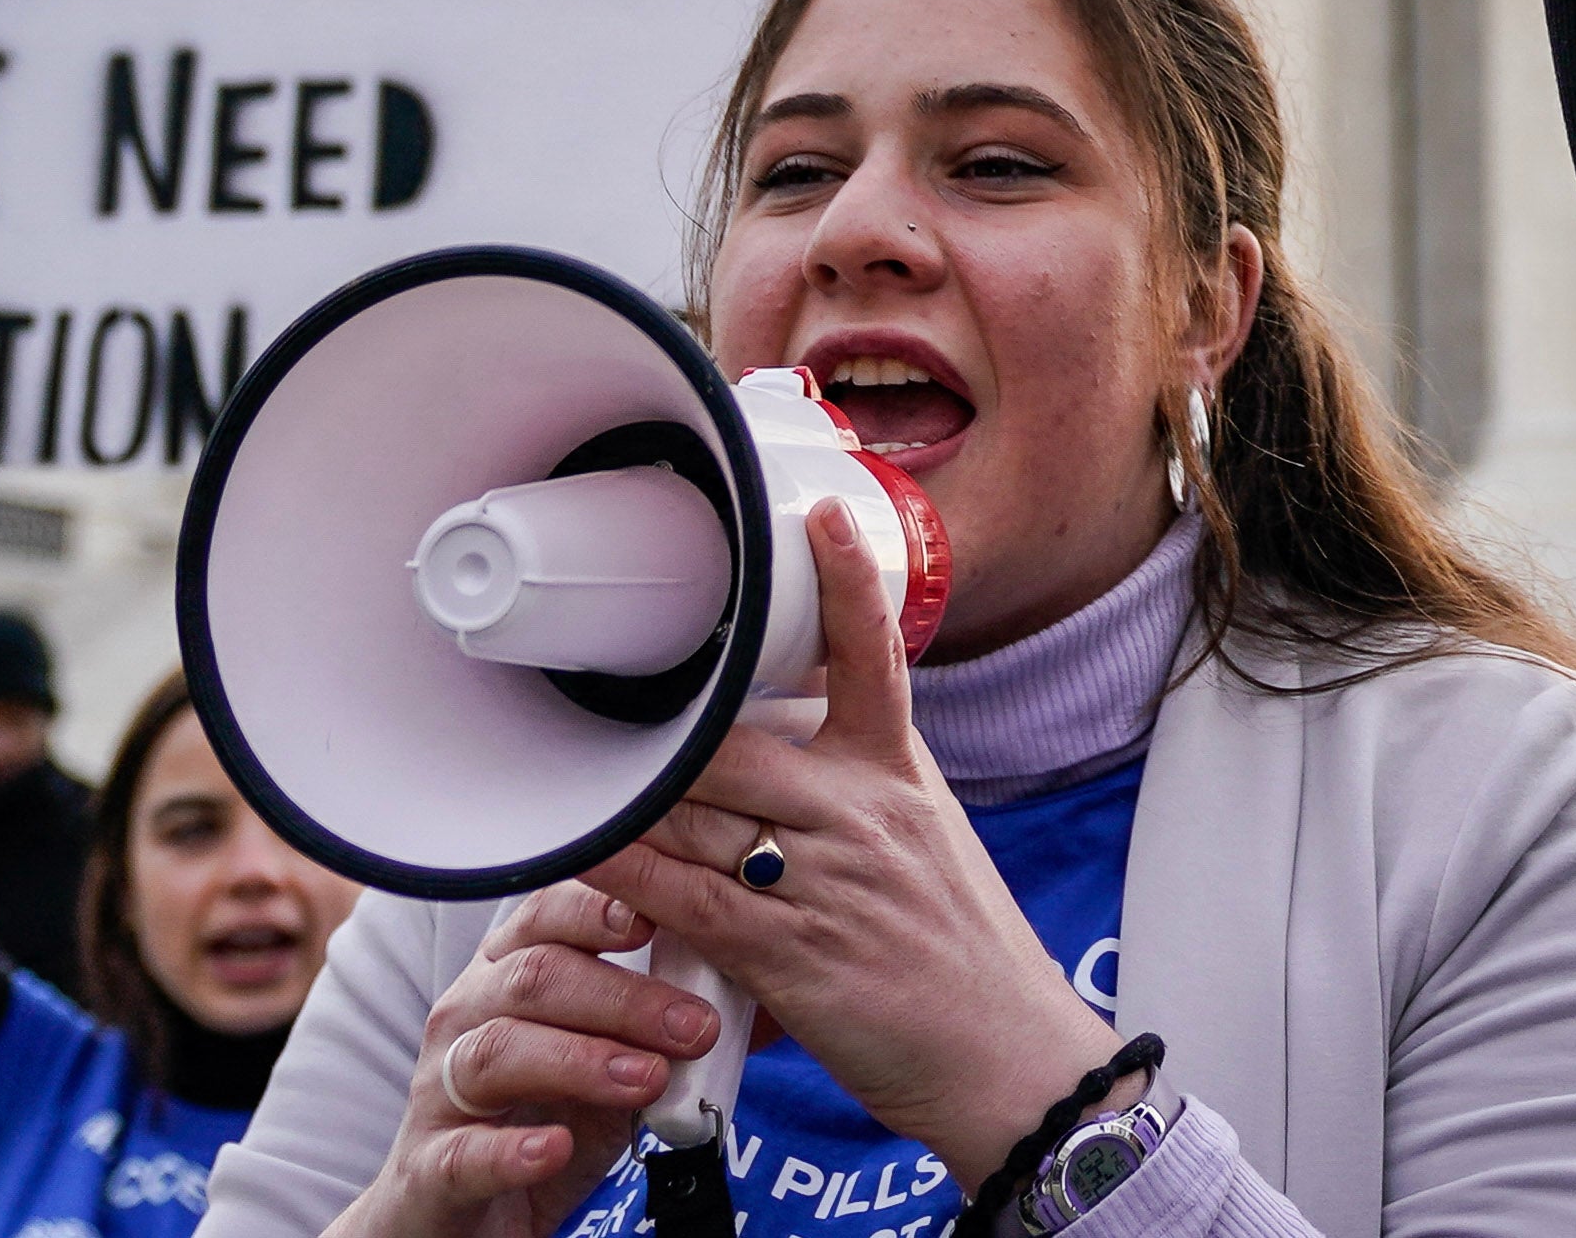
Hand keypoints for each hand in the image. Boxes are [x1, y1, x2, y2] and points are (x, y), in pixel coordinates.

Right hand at [344, 881, 712, 1236]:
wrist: (468, 1215)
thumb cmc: (542, 1118)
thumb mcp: (603, 1064)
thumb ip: (644, 1028)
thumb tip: (719, 995)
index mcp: (503, 974)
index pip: (543, 917)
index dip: (596, 911)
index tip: (656, 918)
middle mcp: (463, 1018)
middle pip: (533, 979)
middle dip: (621, 998)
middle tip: (694, 1027)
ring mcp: (439, 1093)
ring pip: (497, 1052)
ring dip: (580, 1062)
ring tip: (647, 1079)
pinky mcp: (430, 1169)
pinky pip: (465, 1152)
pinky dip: (512, 1150)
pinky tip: (556, 1149)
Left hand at [587, 504, 1120, 1183]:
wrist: (1006, 1061)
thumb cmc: (963, 957)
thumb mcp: (930, 841)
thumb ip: (860, 791)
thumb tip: (790, 747)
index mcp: (902, 779)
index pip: (874, 659)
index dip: (845, 581)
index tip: (820, 513)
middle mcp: (864, 816)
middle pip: (737, 742)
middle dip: (670, 725)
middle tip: (608, 683)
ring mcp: (826, 883)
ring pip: (700, 813)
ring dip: (629, 797)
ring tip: (568, 766)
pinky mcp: (790, 956)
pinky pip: (685, 897)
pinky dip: (625, 872)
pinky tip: (582, 847)